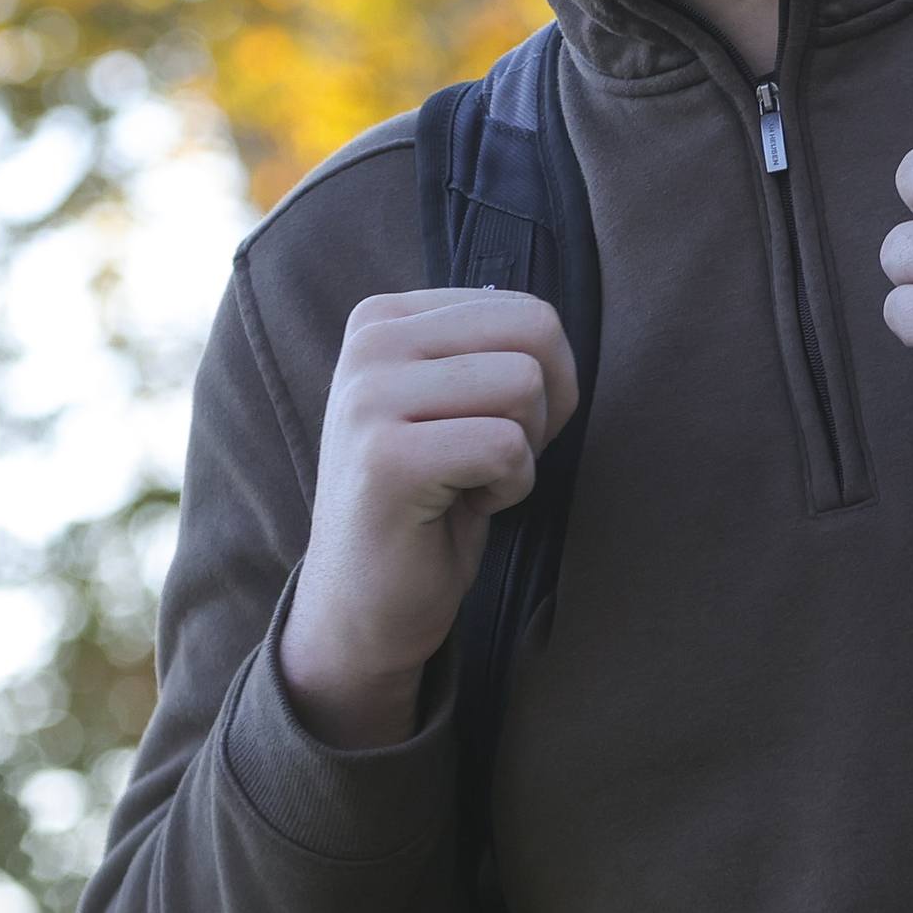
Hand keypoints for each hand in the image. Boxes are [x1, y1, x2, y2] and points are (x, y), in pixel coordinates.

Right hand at [276, 287, 580, 747]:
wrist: (362, 603)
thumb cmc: (424, 503)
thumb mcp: (448, 403)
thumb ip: (486, 351)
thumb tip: (550, 328)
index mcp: (382, 319)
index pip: (525, 308)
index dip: (545, 379)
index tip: (487, 427)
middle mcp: (369, 343)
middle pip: (534, 332)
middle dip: (544, 406)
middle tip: (493, 457)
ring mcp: (370, 398)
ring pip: (524, 384)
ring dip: (521, 451)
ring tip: (468, 481)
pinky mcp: (386, 458)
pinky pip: (505, 446)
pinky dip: (509, 488)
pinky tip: (461, 506)